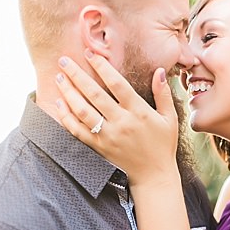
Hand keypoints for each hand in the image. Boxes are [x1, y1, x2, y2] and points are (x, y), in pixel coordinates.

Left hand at [55, 50, 179, 185]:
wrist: (154, 175)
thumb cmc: (163, 145)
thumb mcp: (170, 119)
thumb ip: (163, 94)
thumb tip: (159, 71)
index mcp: (139, 112)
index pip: (117, 85)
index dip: (103, 67)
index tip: (90, 54)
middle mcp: (122, 123)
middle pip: (94, 94)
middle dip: (77, 74)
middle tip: (64, 60)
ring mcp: (108, 136)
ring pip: (82, 111)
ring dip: (68, 92)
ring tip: (59, 78)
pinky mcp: (99, 147)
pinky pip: (78, 131)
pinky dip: (66, 117)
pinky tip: (60, 104)